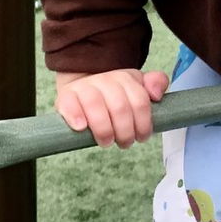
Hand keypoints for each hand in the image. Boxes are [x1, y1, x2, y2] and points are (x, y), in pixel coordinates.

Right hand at [54, 67, 168, 147]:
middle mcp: (104, 80)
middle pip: (120, 107)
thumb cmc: (113, 94)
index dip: (143, 124)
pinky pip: (69, 104)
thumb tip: (156, 94)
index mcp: (125, 78)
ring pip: (96, 105)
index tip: (141, 137)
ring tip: (106, 141)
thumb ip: (154, 84)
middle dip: (125, 131)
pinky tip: (81, 127)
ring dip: (104, 129)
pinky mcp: (65, 97)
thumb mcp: (136, 87)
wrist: (82, 86)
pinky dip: (76, 117)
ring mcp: (83, 87)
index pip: (140, 101)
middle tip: (124, 143)